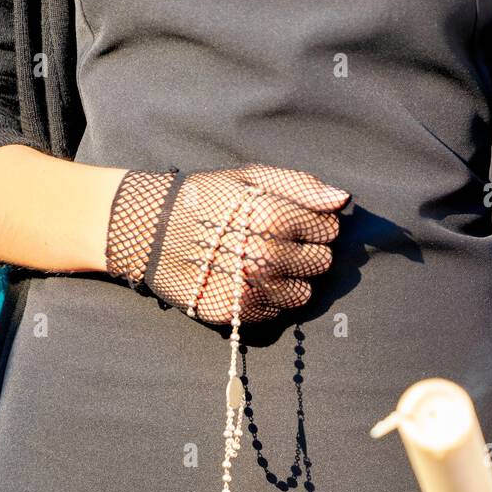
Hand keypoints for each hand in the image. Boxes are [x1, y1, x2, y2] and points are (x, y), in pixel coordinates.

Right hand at [105, 163, 348, 323]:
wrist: (148, 232)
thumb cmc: (204, 198)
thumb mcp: (247, 178)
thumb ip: (299, 186)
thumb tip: (342, 200)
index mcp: (274, 217)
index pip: (329, 228)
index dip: (315, 223)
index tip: (294, 220)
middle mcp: (267, 257)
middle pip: (321, 262)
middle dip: (307, 251)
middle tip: (278, 242)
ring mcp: (253, 289)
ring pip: (305, 293)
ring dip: (292, 280)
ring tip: (265, 264)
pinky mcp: (238, 313)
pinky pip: (277, 312)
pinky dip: (270, 299)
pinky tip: (248, 281)